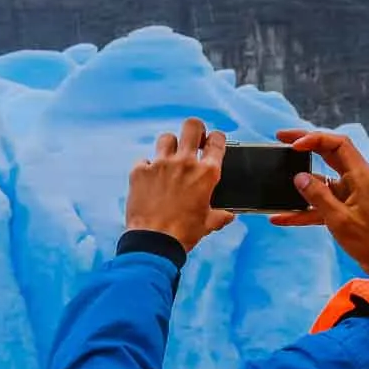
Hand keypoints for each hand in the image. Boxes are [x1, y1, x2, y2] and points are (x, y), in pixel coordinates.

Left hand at [125, 118, 236, 251]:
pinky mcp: (140, 171)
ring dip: (170, 146)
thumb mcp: (208, 224)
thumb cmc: (183, 233)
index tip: (213, 141)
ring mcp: (160, 165)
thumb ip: (221, 215)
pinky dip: (147, 167)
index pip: (217, 141)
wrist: (154, 241)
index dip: (217, 138)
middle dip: (195, 129)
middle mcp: (184, 163)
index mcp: (206, 173)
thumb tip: (229, 215)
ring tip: (170, 158)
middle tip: (194, 138)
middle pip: (192, 126)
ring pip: (166, 138)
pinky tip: (149, 178)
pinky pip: (144, 160)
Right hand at [270, 129, 368, 277]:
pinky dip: (301, 209)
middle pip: (328, 153)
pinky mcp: (344, 209)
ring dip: (299, 179)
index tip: (293, 145)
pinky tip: (281, 217)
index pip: (338, 144)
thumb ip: (318, 196)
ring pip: (321, 179)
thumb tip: (298, 177)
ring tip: (277, 174)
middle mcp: (356, 180)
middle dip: (305, 145)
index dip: (314, 139)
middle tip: (280, 139)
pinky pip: (319, 203)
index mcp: (361, 176)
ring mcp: (350, 194)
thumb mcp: (340, 219)